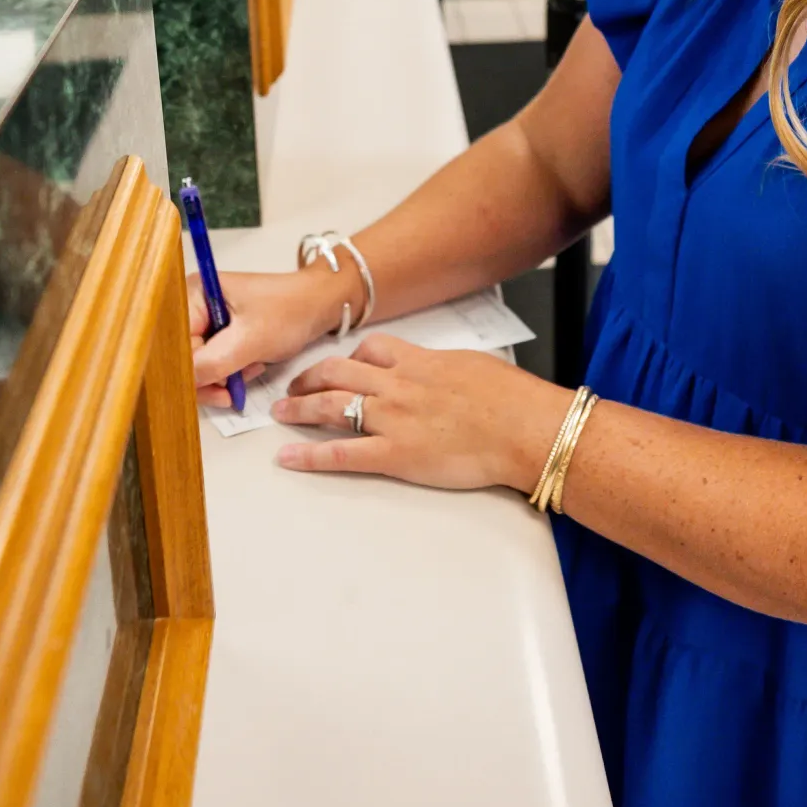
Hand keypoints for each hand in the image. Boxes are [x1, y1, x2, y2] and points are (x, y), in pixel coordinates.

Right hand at [189, 263, 360, 406]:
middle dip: (209, 375)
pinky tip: (251, 366)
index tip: (217, 386)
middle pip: (183, 354)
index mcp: (194, 294)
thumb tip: (183, 382)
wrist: (320, 304)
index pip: (175, 342)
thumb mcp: (250, 340)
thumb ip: (212, 363)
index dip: (191, 368)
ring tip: (251, 369)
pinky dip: (230, 370)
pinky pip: (213, 360)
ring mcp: (207, 318)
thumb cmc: (288, 313)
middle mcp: (194, 304)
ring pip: (198, 362)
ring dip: (223, 375)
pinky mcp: (220, 331)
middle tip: (233, 387)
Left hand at [272, 334, 569, 492]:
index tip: (337, 364)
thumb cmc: (512, 399)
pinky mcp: (395, 454)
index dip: (348, 356)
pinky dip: (310, 456)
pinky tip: (289, 458)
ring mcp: (393, 419)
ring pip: (332, 405)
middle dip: (310, 378)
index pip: (372, 348)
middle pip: (339, 371)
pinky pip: (342, 454)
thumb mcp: (476, 367)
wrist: (524, 428)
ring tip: (282, 413)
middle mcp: (399, 385)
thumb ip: (448, 370)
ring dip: (300, 408)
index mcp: (421, 362)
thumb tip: (445, 374)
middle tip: (294, 388)